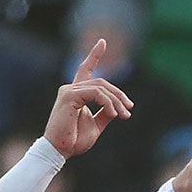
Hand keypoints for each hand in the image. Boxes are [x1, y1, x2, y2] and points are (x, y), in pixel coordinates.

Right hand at [44, 42, 132, 158]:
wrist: (61, 150)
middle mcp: (71, 88)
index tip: (103, 42)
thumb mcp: (96, 125)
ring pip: (100, 87)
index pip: (86, 69)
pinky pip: (95, 93)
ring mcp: (69, 91)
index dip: (94, 55)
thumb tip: (117, 108)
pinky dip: (108, 102)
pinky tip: (114, 114)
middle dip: (119, 94)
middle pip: (102, 82)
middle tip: (130, 110)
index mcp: (77, 93)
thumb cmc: (75, 140)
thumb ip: (105, 114)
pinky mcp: (69, 96)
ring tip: (124, 115)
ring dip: (116, 101)